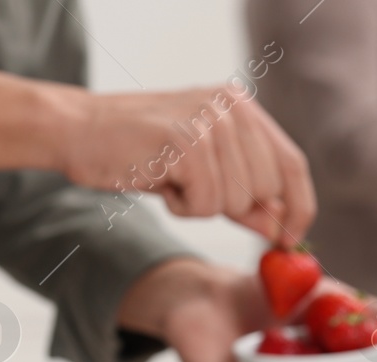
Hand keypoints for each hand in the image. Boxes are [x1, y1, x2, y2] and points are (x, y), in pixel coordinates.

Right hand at [0, 70, 314, 241]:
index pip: (293, 164)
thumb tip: (284, 229)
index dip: (299, 207)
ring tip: (172, 180)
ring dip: (202, 207)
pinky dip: (182, 208)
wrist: (76, 131)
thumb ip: (246, 198)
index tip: (292, 239)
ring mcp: (210, 121)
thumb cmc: (140, 153)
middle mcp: (232, 107)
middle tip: (192, 188)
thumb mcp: (203, 174)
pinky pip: (206, 205)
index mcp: (242, 107)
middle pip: (266, 189)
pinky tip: (159, 181)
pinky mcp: (186, 142)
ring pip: (237, 200)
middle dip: (233, 207)